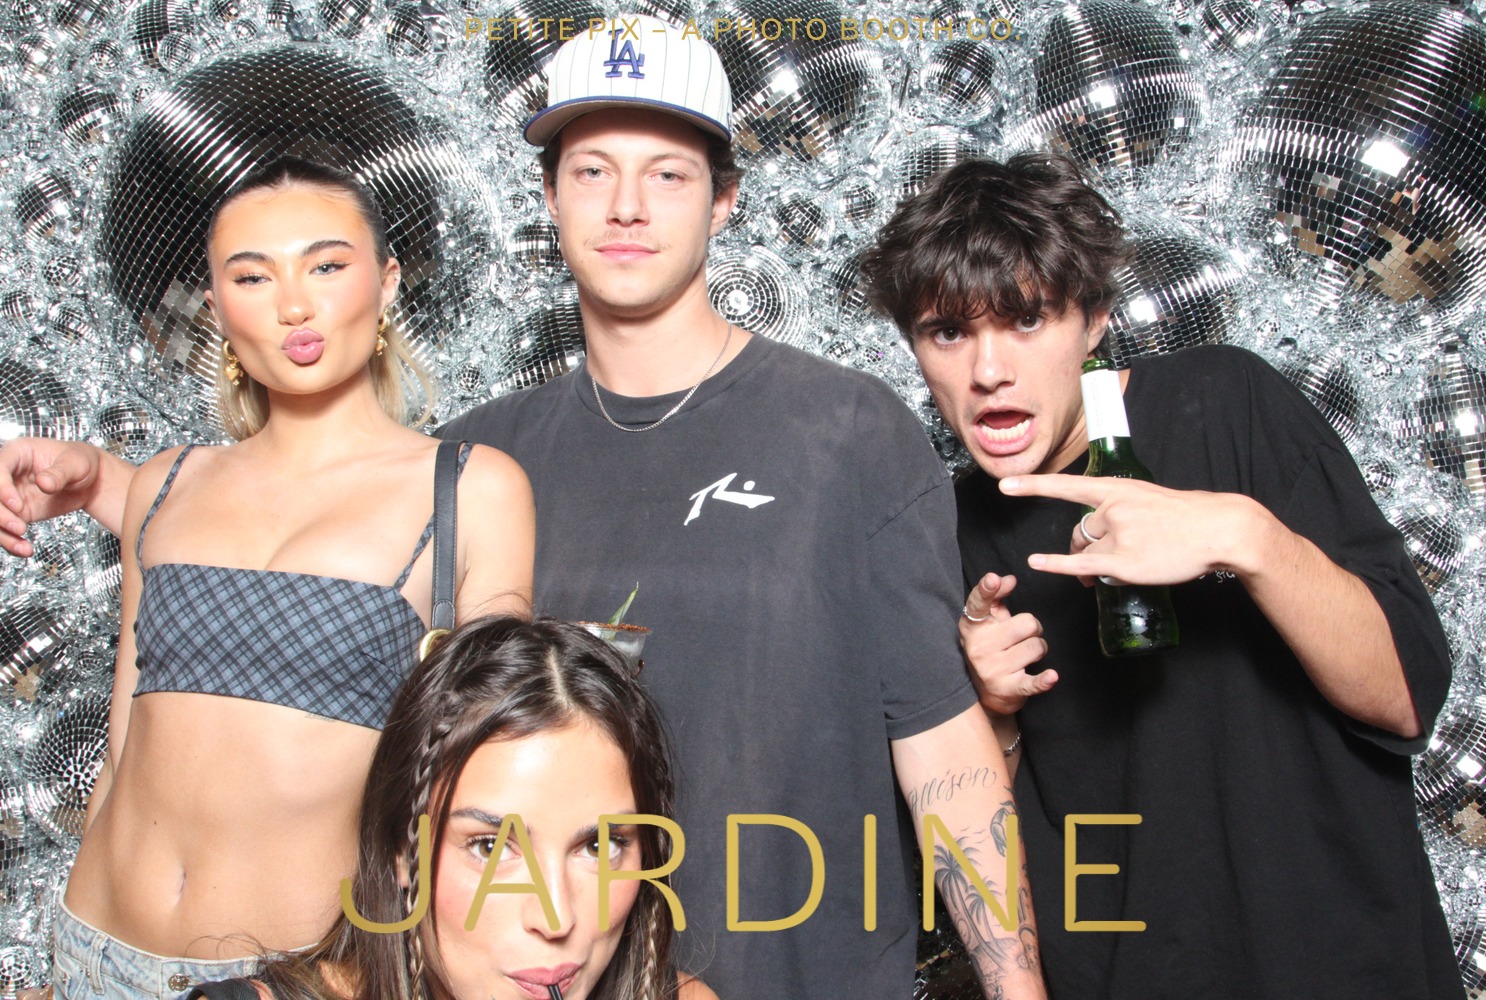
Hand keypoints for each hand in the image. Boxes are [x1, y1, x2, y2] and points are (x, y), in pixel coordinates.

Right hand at [0, 437, 105, 555]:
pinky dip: (10, 542)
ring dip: (2, 533)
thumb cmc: (81, 463)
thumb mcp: (76, 464)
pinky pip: (4, 529)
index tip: (18, 505)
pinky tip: (25, 550)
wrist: (90, 481)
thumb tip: (44, 483)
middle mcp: (7, 475)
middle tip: (19, 527)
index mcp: (18, 453)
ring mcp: (9, 495)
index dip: (2, 488)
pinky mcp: (15, 513)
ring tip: (24, 547)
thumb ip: (59, 473)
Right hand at [960, 572, 1056, 714]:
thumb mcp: (990, 620)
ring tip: (1025, 655)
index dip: (986, 590)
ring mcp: (992, 669)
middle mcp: (979, 647)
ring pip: (1037, 647)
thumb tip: (1008, 578)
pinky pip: (1032, 682)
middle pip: (1027, 623)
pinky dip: (1044, 680)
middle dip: (1034, 629)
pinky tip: (1052, 677)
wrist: (987, 692)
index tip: (992, 580)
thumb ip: (997, 596)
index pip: (978, 604)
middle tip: (1023, 637)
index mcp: (973, 626)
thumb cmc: (992, 647)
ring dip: (1038, 649)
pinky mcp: (1008, 688)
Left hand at [1000, 474, 1267, 585]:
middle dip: (1086, 545)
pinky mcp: (1123, 561)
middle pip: (1079, 530)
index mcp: (1118, 488)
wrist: (1217, 529)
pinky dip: (1057, 565)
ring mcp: (1117, 535)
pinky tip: (1036, 563)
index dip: (1034, 486)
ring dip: (1096, 560)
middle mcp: (1112, 509)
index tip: (1005, 484)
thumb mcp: (1146, 501)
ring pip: (1087, 550)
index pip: (1068, 487)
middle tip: (1115, 552)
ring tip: (1133, 560)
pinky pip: (1082, 565)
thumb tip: (1090, 544)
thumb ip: (1116, 516)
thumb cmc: (1185, 518)